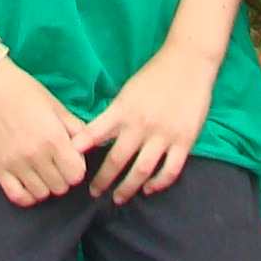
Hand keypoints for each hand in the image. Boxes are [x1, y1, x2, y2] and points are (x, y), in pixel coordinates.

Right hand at [0, 59, 92, 205]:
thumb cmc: (24, 91)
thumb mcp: (56, 105)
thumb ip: (75, 128)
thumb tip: (87, 146)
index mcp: (54, 138)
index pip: (76, 174)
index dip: (76, 168)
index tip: (70, 159)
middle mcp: (36, 155)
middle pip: (60, 187)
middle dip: (62, 177)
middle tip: (55, 164)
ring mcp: (15, 164)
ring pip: (41, 194)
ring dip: (45, 186)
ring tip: (41, 171)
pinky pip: (17, 196)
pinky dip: (27, 195)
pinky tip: (29, 183)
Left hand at [77, 39, 219, 201]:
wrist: (189, 62)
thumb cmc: (154, 75)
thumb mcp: (127, 91)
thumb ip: (114, 114)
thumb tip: (95, 137)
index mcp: (123, 110)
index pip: (94, 135)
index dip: (81, 153)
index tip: (71, 167)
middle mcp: (141, 125)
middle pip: (116, 160)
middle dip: (102, 180)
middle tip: (94, 192)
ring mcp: (164, 135)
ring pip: (142, 171)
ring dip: (127, 188)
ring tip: (118, 198)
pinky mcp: (184, 141)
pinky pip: (170, 170)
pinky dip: (158, 183)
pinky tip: (148, 188)